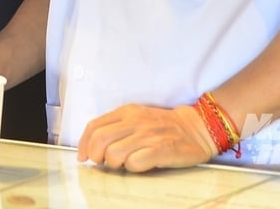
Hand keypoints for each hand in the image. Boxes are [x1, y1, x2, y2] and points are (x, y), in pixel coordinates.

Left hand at [76, 103, 217, 172]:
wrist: (195, 128)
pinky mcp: (160, 150)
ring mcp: (147, 135)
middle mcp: (134, 121)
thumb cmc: (162, 126)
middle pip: (99, 141)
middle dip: (96, 156)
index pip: (94, 126)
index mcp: (126, 112)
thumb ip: (116, 127)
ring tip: (125, 163)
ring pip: (113, 154)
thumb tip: (92, 147)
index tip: (83, 157)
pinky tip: (140, 165)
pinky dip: (132, 168)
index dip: (83, 144)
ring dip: (115, 164)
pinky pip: (134, 163)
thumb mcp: (136, 118)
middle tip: (104, 162)